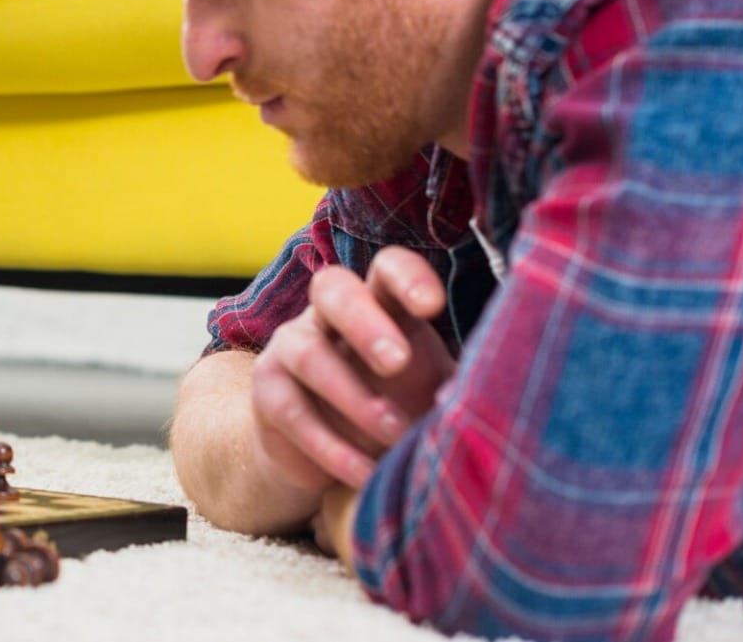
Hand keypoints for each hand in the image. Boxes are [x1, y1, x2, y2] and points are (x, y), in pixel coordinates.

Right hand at [250, 247, 455, 488]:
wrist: (324, 455)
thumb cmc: (394, 407)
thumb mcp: (428, 392)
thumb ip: (454, 390)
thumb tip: (474, 402)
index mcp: (379, 303)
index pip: (386, 268)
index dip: (406, 277)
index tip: (432, 305)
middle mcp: (327, 315)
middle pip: (332, 289)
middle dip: (364, 322)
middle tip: (397, 362)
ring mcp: (291, 348)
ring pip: (308, 354)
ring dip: (354, 396)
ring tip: (396, 433)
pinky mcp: (268, 393)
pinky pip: (292, 412)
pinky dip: (333, 448)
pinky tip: (365, 473)